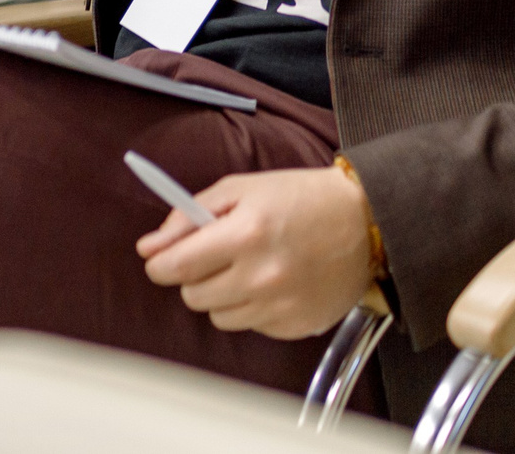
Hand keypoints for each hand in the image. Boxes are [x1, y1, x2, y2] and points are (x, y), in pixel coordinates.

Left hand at [135, 164, 375, 340]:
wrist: (365, 222)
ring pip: (219, 317)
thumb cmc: (299, 198)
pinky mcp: (297, 326)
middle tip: (214, 256)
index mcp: (245, 234)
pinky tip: (272, 283)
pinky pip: (252, 326)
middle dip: (192, 276)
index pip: (177, 267)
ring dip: (221, 295)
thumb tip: (149, 247)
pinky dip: (252, 308)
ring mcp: (282, 306)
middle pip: (193, 296)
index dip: (159, 265)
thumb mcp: (240, 188)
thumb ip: (188, 216)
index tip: (159, 260)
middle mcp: (263, 276)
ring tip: (246, 268)